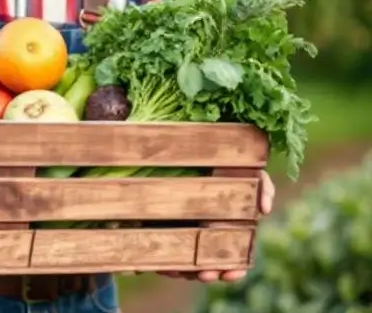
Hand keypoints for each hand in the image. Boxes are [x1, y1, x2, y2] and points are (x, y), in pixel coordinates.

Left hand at [157, 169, 274, 283]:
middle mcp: (214, 236)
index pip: (235, 261)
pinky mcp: (176, 224)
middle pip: (211, 264)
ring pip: (190, 260)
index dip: (234, 271)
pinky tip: (163, 262)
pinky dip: (168, 258)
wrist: (208, 154)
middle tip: (204, 275)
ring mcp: (194, 231)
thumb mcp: (254, 175)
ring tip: (179, 271)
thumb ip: (265, 189)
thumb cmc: (235, 168)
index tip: (228, 275)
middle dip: (208, 273)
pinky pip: (171, 246)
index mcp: (233, 232)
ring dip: (186, 270)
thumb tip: (265, 209)